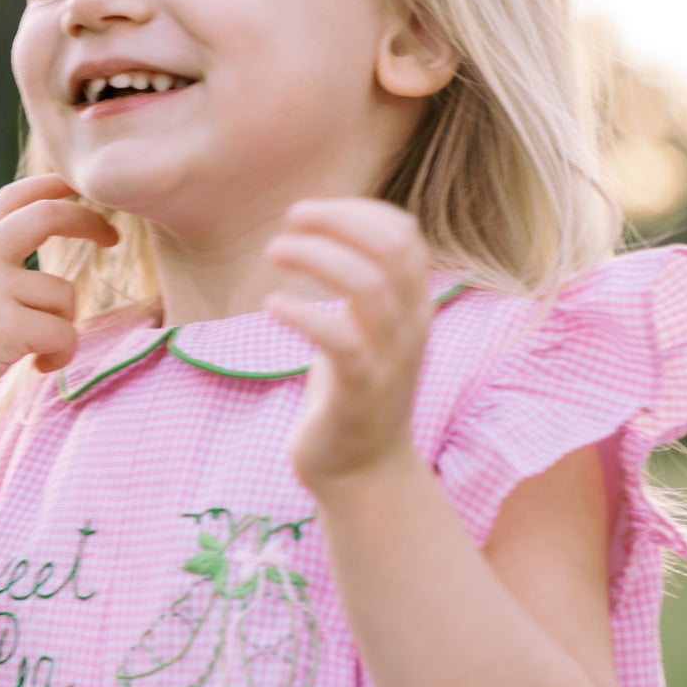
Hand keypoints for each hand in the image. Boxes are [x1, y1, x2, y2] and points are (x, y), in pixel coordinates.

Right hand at [0, 172, 117, 427]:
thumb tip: (41, 229)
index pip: (14, 197)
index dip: (54, 185)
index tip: (82, 188)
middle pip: (48, 215)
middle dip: (88, 220)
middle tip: (111, 237)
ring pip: (64, 293)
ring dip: (64, 324)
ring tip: (38, 350)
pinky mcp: (7, 326)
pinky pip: (65, 332)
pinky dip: (61, 355)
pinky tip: (37, 367)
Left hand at [263, 197, 430, 491]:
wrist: (363, 474)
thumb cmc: (352, 394)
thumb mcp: (362, 331)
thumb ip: (358, 288)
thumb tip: (324, 235)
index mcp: (413, 306)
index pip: (404, 235)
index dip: (358, 212)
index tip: (312, 212)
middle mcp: (411, 327)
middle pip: (391, 250)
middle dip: (340, 223)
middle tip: (291, 219)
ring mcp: (390, 360)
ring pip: (367, 287)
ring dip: (317, 258)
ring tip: (275, 251)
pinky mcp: (361, 392)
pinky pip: (340, 340)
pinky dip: (304, 313)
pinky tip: (273, 306)